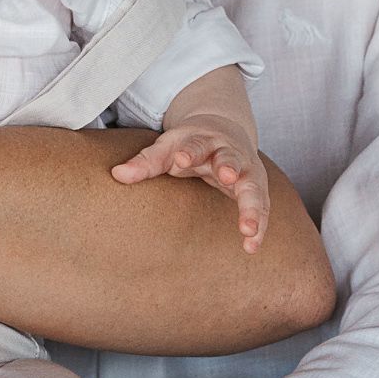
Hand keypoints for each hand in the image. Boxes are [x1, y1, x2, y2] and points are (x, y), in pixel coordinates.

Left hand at [111, 113, 269, 250]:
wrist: (225, 130)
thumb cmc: (190, 145)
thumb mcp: (168, 148)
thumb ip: (146, 162)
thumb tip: (117, 175)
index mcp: (203, 140)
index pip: (194, 145)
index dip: (188, 152)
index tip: (180, 160)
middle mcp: (228, 153)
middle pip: (230, 159)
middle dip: (229, 167)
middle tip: (227, 175)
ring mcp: (246, 171)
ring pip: (253, 186)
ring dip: (252, 206)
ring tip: (248, 229)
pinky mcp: (256, 188)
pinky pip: (261, 208)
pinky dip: (258, 227)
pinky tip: (251, 247)